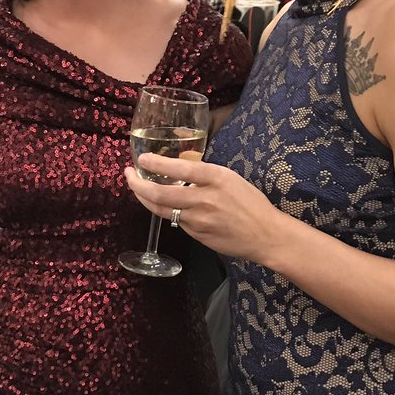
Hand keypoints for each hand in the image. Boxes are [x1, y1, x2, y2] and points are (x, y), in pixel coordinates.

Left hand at [124, 153, 281, 261]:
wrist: (266, 236)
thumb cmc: (251, 204)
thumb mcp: (231, 179)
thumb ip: (204, 174)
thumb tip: (178, 168)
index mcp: (216, 178)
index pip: (180, 168)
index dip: (156, 163)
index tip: (142, 159)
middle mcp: (205, 199)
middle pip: (160, 193)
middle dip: (137, 184)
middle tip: (128, 174)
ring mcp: (199, 220)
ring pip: (162, 209)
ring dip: (144, 198)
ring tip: (137, 187)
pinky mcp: (197, 235)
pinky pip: (176, 221)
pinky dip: (166, 210)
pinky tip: (161, 203)